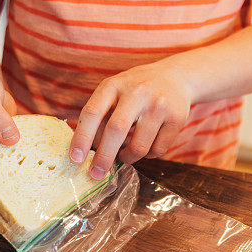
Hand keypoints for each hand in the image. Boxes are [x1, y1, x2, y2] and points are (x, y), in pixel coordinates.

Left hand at [69, 63, 191, 179]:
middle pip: (116, 130)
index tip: (75, 159)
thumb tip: (86, 151)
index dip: (81, 137)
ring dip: (128, 158)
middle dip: (104, 157)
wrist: (175, 76)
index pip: (92, 112)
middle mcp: (137, 92)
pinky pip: (158, 150)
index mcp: (114, 85)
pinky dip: (148, 155)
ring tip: (124, 155)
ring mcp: (158, 105)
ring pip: (139, 146)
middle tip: (96, 174)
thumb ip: (100, 115)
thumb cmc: (134, 90)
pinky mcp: (177, 118)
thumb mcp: (114, 92)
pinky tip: (146, 145)